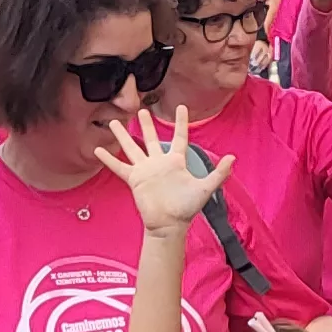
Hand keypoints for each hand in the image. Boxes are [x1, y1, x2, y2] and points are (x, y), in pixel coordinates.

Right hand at [93, 109, 233, 238]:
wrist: (169, 224)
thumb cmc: (187, 208)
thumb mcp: (206, 188)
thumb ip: (219, 172)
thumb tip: (233, 157)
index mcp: (176, 161)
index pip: (179, 137)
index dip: (180, 122)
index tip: (181, 107)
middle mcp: (159, 162)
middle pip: (150, 138)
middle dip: (146, 124)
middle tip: (141, 110)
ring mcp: (145, 170)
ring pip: (132, 148)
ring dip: (123, 136)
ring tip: (114, 122)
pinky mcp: (134, 179)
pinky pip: (119, 167)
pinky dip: (109, 159)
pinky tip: (98, 150)